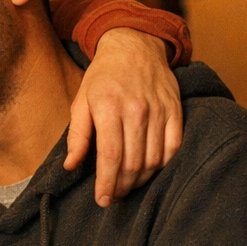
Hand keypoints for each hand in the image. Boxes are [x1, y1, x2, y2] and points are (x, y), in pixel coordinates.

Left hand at [65, 28, 182, 206]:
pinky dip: (163, 164)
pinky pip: (174, 146)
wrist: (134, 45)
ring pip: (154, 159)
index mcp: (109, 108)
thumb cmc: (103, 76)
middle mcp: (136, 110)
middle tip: (114, 196)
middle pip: (133, 162)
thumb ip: (77, 135)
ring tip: (129, 185)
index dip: (107, 183)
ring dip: (141, 179)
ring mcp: (159, 110)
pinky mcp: (175, 109)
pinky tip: (150, 169)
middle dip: (123, 186)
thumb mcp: (81, 101)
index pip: (110, 157)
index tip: (103, 200)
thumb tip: (71, 166)